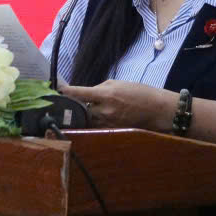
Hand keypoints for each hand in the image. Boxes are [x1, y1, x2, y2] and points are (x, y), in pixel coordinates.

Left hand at [59, 80, 175, 130]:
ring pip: (88, 120)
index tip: (57, 90)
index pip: (80, 93)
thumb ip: (99, 88)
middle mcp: (105, 111)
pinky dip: (94, 122)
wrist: (157, 110)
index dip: (67, 92)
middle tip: (73, 102)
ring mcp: (108, 123)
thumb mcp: (117, 84)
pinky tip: (96, 118)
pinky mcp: (113, 131)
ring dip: (86, 114)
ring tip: (87, 109)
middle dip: (77, 106)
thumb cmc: (139, 92)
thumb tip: (86, 93)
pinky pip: (97, 127)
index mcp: (106, 95)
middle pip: (81, 110)